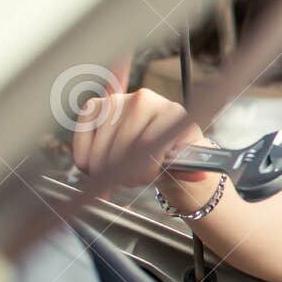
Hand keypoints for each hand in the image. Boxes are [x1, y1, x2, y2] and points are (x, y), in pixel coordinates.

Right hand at [71, 87, 208, 188]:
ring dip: (107, 170)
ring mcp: (117, 101)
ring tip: (121, 174)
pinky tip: (96, 168)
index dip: (145, 169)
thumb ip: (189, 169)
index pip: (149, 144)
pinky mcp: (95, 107)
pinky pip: (82, 137)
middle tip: (134, 181)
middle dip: (126, 173)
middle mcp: (143, 100)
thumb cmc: (173, 153)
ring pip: (102, 147)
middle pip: (123, 147)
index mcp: (171, 111)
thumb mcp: (186, 162)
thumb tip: (199, 174)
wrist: (160, 141)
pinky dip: (85, 159)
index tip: (147, 178)